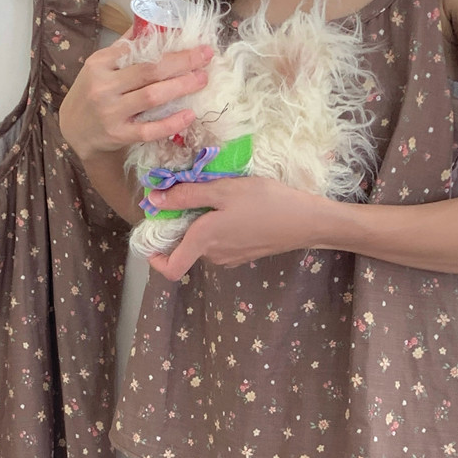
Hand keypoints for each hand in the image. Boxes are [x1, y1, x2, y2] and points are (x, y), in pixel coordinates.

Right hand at [58, 28, 215, 158]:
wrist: (73, 131)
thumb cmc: (91, 94)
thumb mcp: (98, 67)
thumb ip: (123, 48)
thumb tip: (148, 23)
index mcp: (100, 64)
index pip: (137, 49)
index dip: (167, 43)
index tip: (191, 39)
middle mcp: (105, 86)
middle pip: (149, 71)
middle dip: (181, 62)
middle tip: (206, 56)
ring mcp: (112, 112)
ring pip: (152, 97)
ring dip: (181, 87)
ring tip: (202, 79)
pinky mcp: (119, 135)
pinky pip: (150, 130)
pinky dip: (171, 123)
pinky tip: (189, 115)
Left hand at [141, 175, 322, 280]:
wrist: (306, 221)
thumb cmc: (265, 202)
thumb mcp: (223, 190)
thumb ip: (187, 195)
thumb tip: (154, 200)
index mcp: (203, 241)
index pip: (169, 268)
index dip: (154, 258)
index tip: (151, 238)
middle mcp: (213, 256)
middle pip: (184, 248)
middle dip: (179, 227)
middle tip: (185, 197)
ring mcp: (230, 258)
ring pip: (202, 244)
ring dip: (200, 225)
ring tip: (214, 197)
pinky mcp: (243, 254)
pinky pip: (219, 243)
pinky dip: (216, 228)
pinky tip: (232, 208)